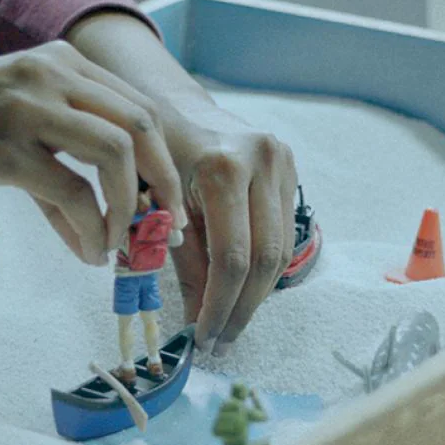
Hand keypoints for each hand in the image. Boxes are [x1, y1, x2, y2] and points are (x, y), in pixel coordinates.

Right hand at [0, 41, 184, 264]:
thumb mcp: (15, 122)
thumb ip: (62, 163)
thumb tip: (102, 229)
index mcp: (61, 60)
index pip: (139, 104)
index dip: (164, 157)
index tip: (168, 201)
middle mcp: (50, 73)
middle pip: (141, 124)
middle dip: (164, 182)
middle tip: (163, 228)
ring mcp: (25, 107)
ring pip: (115, 153)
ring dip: (129, 207)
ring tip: (119, 244)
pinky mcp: (0, 148)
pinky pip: (70, 191)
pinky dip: (91, 228)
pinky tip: (88, 251)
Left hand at [64, 11, 298, 352]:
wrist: (174, 104)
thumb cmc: (154, 150)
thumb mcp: (155, 201)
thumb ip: (177, 259)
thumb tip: (195, 321)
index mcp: (224, 165)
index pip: (231, 256)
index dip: (218, 305)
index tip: (203, 337)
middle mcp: (263, 159)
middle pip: (264, 257)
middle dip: (242, 307)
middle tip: (220, 340)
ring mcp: (283, 161)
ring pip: (280, 249)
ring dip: (255, 293)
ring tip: (229, 323)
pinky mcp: (290, 167)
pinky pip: (282, 231)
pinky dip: (261, 266)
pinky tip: (239, 288)